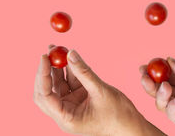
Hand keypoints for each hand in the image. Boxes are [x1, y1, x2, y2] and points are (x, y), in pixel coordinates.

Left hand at [34, 46, 164, 135]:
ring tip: (57, 48)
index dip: (42, 75)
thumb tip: (69, 54)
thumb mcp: (101, 91)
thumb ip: (84, 72)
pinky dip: (69, 69)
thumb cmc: (118, 116)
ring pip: (57, 83)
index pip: (46, 96)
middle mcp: (65, 112)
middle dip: (46, 70)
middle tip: (48, 51)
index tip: (44, 57)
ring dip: (56, 67)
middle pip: (46, 90)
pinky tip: (69, 56)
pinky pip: (69, 81)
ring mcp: (71, 104)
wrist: (131, 126)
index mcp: (66, 118)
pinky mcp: (78, 98)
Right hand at [140, 58, 174, 135]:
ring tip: (166, 88)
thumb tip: (170, 61)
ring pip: (162, 101)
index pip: (168, 73)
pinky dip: (172, 107)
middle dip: (150, 81)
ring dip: (159, 93)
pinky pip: (173, 115)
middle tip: (144, 75)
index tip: (147, 64)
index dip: (156, 68)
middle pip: (160, 87)